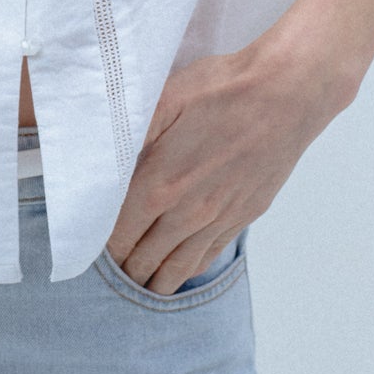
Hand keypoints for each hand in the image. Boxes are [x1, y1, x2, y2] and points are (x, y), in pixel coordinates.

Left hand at [105, 23, 362, 294]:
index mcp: (159, 183)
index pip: (117, 233)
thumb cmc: (223, 89)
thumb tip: (98, 157)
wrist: (285, 94)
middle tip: (107, 270)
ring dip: (153, 280)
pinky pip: (208, 255)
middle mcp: (186, 211)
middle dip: (122, 268)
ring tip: (138, 285)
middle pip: (143, 258)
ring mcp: (217, 218)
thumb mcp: (164, 99)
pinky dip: (188, 269)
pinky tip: (178, 271)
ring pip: (177, 267)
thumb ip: (128, 133)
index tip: (87, 248)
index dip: (99, 247)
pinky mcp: (243, 216)